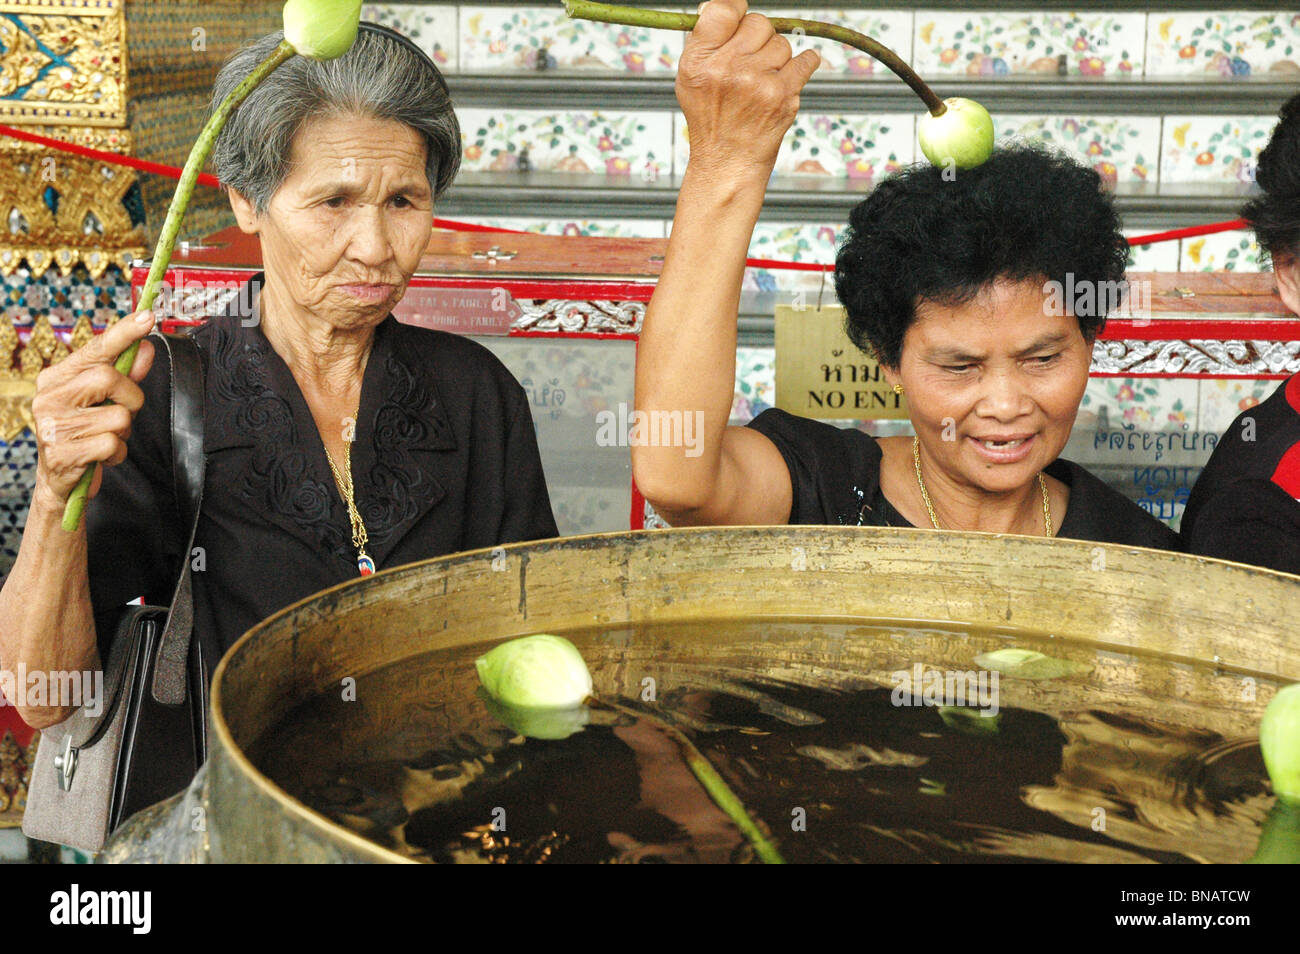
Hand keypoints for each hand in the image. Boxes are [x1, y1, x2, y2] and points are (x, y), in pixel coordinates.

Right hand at [30, 310, 155, 509]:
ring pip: (118, 417)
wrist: (61, 483)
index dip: (123, 332)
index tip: (148, 315)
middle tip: (124, 414)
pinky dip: (118, 454)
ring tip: (107, 439)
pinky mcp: (62, 454)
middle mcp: (49, 397)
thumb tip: (146, 348)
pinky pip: (113, 445)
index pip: (95, 349)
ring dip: (124, 433)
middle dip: (131, 399)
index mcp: (57, 378)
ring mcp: (52, 425)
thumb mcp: (106, 402)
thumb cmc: (85, 435)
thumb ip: (127, 376)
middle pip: (110, 378)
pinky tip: (102, 457)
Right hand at [676, 0, 819, 177]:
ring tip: (761, 83)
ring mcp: (756, 82)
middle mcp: (726, 69)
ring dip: (777, 59)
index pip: (723, 9)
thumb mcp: (690, 79)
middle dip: (758, 39)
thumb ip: (705, 41)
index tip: (740, 19)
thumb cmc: (712, 120)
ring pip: (782, 43)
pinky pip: (806, 59)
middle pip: (758, 23)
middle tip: (750, 64)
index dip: (737, 9)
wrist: (728, 163)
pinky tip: (786, 81)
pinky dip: (802, 66)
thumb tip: (722, 6)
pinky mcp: (782, 95)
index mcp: (698, 61)